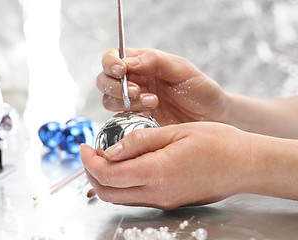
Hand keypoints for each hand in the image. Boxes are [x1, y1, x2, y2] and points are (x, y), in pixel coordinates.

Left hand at [80, 122, 255, 209]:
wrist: (245, 165)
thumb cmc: (217, 143)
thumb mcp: (176, 132)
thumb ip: (140, 141)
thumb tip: (111, 150)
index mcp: (157, 172)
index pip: (107, 175)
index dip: (89, 161)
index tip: (84, 146)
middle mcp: (157, 193)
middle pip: (107, 192)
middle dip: (91, 173)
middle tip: (91, 152)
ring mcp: (163, 201)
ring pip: (119, 198)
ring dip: (105, 179)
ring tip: (106, 156)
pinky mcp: (170, 202)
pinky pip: (135, 197)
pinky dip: (122, 184)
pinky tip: (127, 165)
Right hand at [97, 48, 227, 125]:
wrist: (212, 119)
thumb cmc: (200, 90)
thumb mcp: (182, 70)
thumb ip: (155, 61)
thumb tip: (128, 62)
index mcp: (142, 64)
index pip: (113, 57)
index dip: (110, 63)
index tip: (121, 71)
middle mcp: (134, 82)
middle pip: (104, 80)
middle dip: (114, 86)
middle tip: (137, 91)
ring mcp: (133, 103)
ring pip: (108, 100)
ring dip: (124, 102)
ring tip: (153, 102)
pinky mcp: (136, 121)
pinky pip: (119, 119)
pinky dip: (128, 116)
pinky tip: (150, 115)